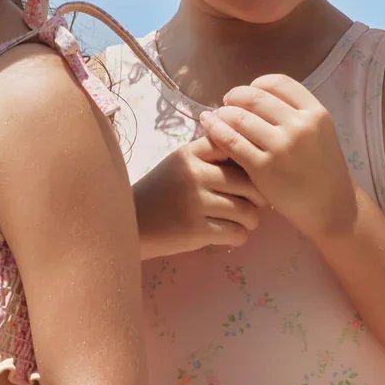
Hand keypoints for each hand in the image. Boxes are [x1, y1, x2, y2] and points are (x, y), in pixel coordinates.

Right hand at [134, 135, 263, 257]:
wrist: (126, 224)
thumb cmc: (159, 194)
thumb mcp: (179, 165)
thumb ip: (209, 156)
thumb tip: (251, 155)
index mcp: (190, 153)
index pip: (234, 147)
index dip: (249, 163)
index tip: (248, 176)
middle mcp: (194, 173)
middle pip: (249, 182)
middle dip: (258, 198)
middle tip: (253, 205)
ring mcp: (195, 202)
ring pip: (247, 211)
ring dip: (251, 221)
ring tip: (243, 222)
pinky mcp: (195, 230)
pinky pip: (236, 233)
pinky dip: (240, 237)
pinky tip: (231, 236)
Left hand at [199, 75, 357, 239]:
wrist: (330, 207)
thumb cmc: (322, 169)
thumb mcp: (320, 132)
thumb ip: (295, 113)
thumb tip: (256, 95)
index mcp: (315, 113)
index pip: (279, 83)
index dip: (257, 84)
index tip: (248, 92)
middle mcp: (300, 126)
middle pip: (255, 97)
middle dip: (235, 96)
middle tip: (227, 103)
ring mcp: (281, 147)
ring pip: (239, 118)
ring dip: (223, 113)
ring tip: (217, 116)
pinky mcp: (263, 168)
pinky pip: (231, 141)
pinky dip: (216, 130)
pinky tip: (209, 127)